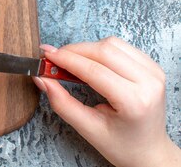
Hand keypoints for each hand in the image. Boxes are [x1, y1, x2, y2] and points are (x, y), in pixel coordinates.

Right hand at [33, 36, 179, 166]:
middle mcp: (149, 83)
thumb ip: (62, 102)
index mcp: (135, 102)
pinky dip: (101, 49)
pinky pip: (122, 46)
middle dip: (73, 51)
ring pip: (112, 44)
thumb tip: (42, 78)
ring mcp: (154, 72)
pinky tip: (91, 61)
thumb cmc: (122, 145)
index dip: (66, 59)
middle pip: (104, 50)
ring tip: (71, 62)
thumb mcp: (88, 129)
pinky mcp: (153, 67)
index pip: (94, 70)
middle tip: (53, 58)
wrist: (149, 152)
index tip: (47, 56)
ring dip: (86, 48)